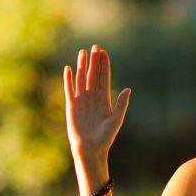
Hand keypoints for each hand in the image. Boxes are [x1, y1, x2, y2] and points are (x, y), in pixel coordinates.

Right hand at [63, 45, 130, 162]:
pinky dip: (68, 79)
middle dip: (94, 61)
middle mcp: (92, 97)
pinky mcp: (71, 106)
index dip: (104, 65)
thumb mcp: (116, 120)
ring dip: (82, 66)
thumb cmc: (105, 137)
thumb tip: (128, 89)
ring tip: (82, 52)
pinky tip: (68, 69)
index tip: (104, 52)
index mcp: (104, 99)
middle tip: (95, 46)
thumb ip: (121, 104)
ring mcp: (81, 100)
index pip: (104, 77)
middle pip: (93, 75)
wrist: (90, 148)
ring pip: (81, 79)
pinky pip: (69, 90)